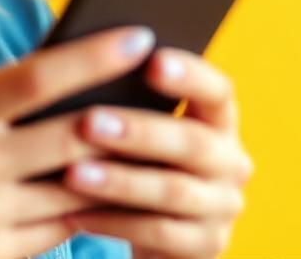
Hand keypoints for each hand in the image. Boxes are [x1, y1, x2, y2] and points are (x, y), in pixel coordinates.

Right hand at [0, 26, 159, 258]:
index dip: (92, 55)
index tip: (136, 35)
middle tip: (162, 88)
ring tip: (152, 137)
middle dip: (126, 108)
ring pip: (78, 184)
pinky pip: (63, 225)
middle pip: (73, 131)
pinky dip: (89, 204)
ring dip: (118, 162)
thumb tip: (0, 66)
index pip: (34, 77)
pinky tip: (111, 186)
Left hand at [60, 49, 253, 257]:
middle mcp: (230, 161)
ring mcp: (222, 206)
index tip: (151, 59)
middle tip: (88, 122)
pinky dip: (115, 222)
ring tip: (72, 173)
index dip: (189, 75)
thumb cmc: (127, 156)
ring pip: (173, 191)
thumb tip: (70, 59)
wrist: (144, 225)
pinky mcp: (206, 245)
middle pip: (192, 143)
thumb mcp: (130, 126)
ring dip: (119, 181)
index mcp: (216, 119)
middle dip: (138, 132)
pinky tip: (76, 214)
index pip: (218, 91)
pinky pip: (160, 233)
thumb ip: (118, 97)